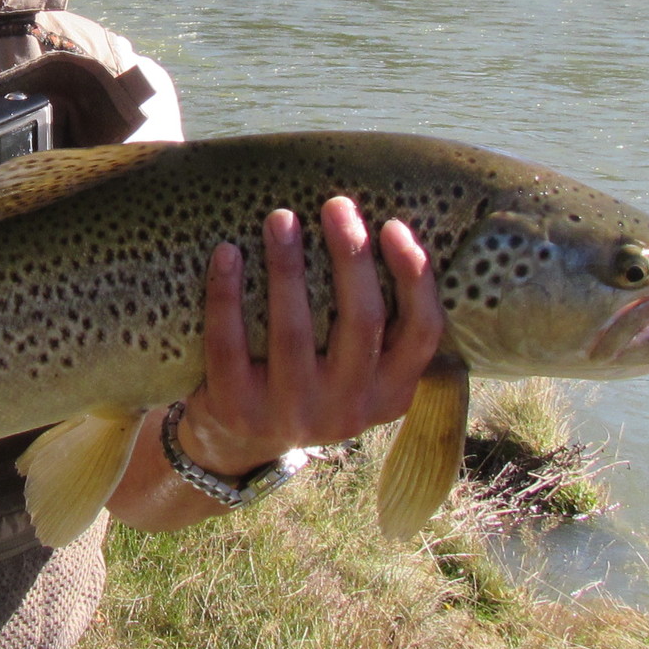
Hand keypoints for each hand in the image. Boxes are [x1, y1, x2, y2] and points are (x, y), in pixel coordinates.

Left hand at [178, 198, 442, 477]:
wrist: (238, 442)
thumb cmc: (308, 380)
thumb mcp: (356, 369)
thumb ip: (376, 324)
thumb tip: (381, 227)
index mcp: (390, 392)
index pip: (422, 332)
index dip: (415, 278)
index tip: (393, 225)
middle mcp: (348, 409)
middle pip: (362, 323)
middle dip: (350, 256)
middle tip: (335, 205)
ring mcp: (292, 414)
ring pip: (294, 333)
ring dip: (286, 268)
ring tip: (280, 218)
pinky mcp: (238, 410)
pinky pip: (230, 346)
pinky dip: (226, 295)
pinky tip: (227, 253)